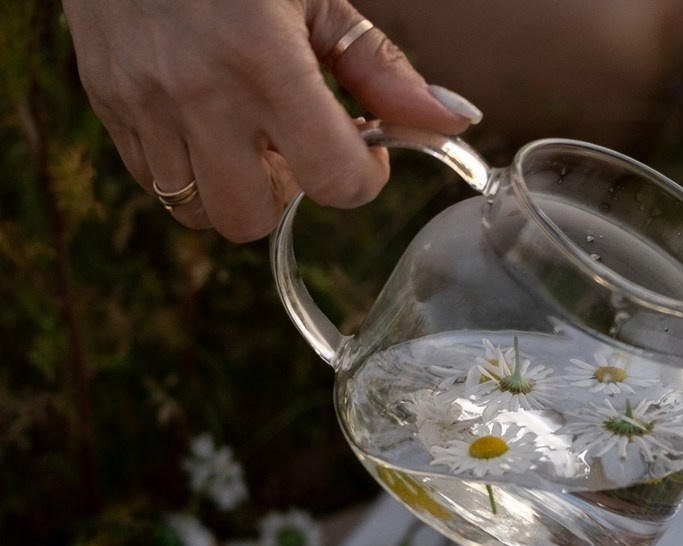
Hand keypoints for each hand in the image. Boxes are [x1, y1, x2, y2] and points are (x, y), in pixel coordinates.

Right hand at [62, 0, 482, 240]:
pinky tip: (201, 119)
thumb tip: (451, 123)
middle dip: (284, 197)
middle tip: (290, 145)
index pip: (333, 180)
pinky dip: (186, 167)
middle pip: (250, 220)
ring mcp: (142, 99)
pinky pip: (151, 180)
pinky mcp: (105, 99)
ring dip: (231, 189)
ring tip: (242, 133)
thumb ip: (381, 70)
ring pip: (196, 211)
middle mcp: (197, 91)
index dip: (360, 178)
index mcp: (264, 62)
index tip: (361, 147)